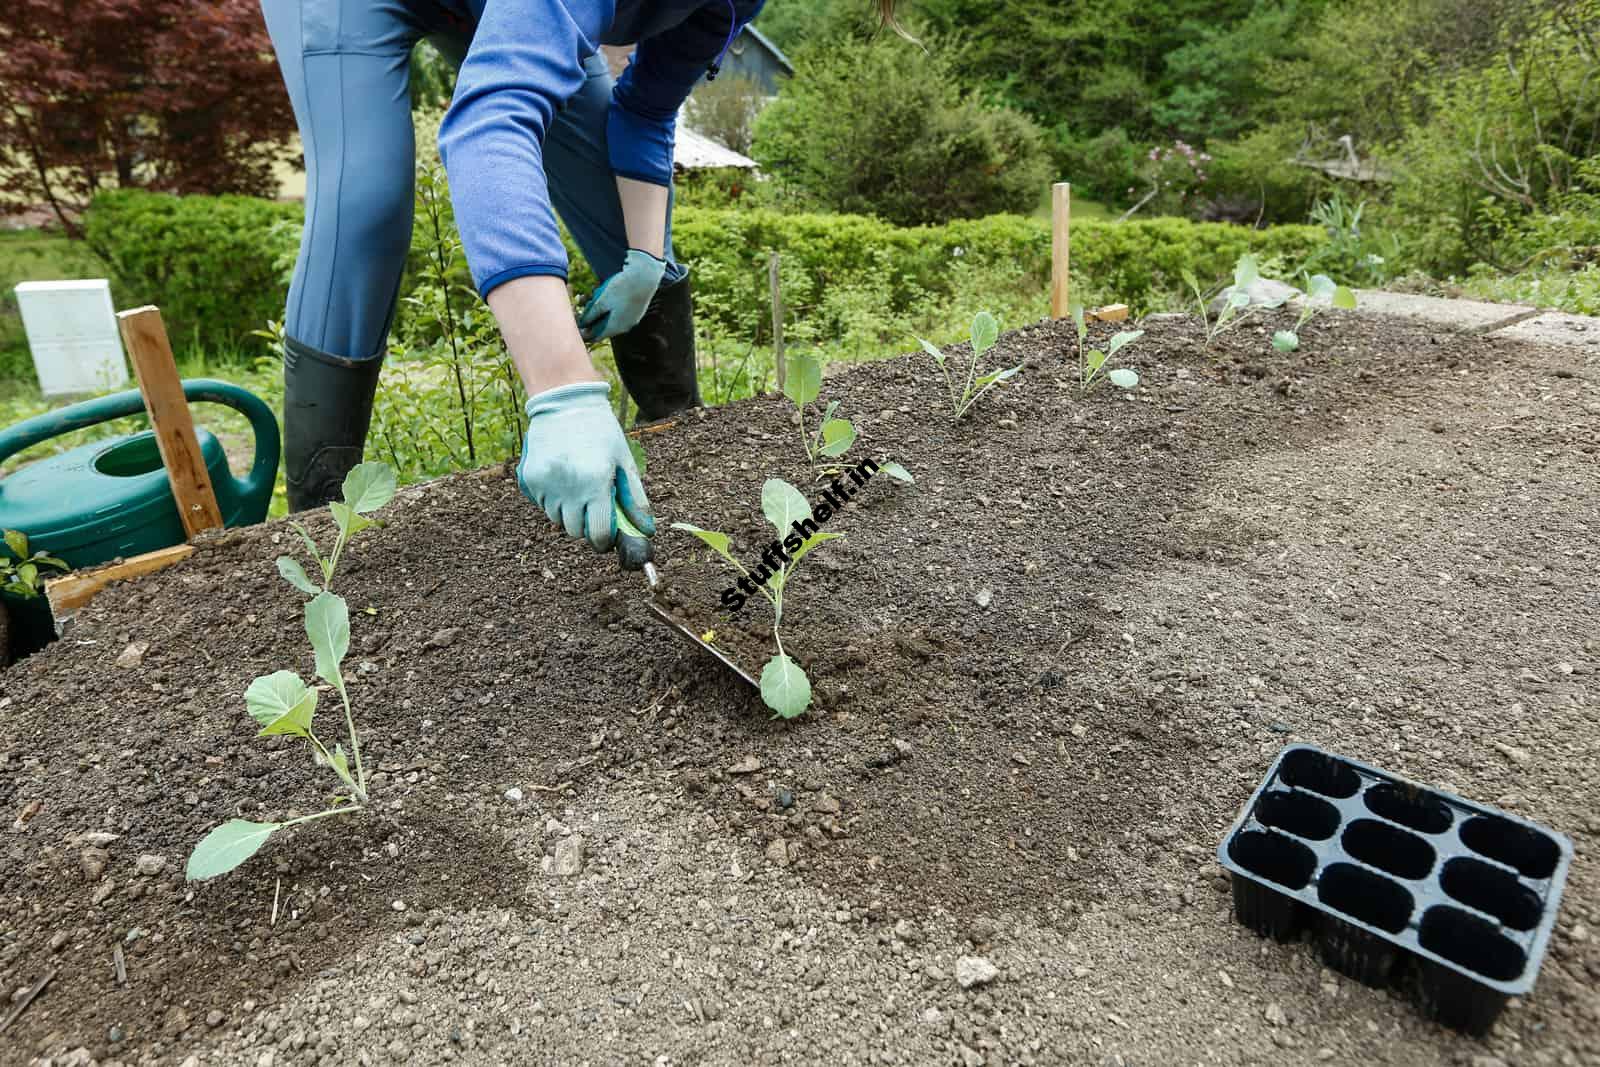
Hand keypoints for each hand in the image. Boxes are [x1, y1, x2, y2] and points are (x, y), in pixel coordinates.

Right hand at [517, 381, 653, 552]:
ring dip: (569, 512)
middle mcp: (568, 487)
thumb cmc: (601, 432)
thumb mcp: (624, 462)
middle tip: (593, 505)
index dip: (604, 539)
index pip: (598, 533)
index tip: (607, 535)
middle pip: (575, 531)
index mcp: (595, 482)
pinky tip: (562, 478)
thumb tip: (646, 531)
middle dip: (587, 525)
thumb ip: (635, 499)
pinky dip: (553, 499)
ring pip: (557, 520)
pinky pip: (543, 504)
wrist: (566, 402)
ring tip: (578, 486)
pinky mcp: (530, 479)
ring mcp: (546, 484)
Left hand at [577, 249, 666, 341]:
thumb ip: (591, 315)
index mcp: (615, 327)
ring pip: (611, 319)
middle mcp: (625, 327)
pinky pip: (619, 314)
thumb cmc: (621, 288)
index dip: (583, 333)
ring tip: (593, 298)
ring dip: (600, 312)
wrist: (645, 275)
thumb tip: (582, 324)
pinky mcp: (636, 311)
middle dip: (591, 319)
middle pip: (603, 328)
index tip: (575, 325)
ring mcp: (632, 319)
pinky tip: (606, 295)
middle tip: (583, 306)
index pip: (595, 337)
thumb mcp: (602, 301)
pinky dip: (610, 308)